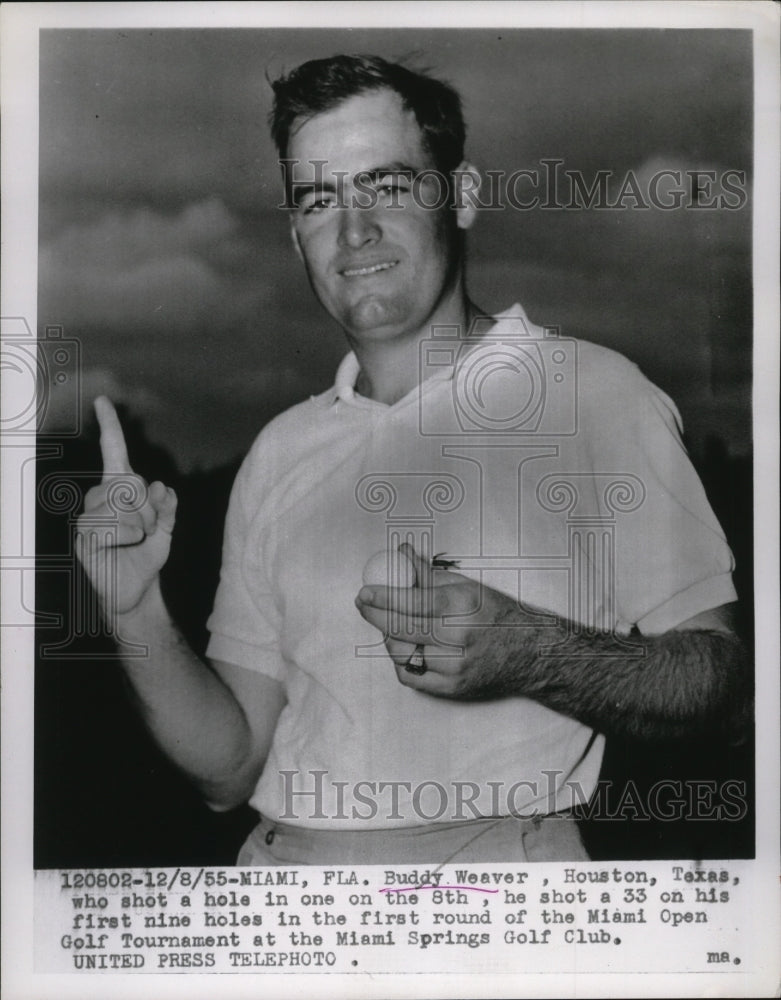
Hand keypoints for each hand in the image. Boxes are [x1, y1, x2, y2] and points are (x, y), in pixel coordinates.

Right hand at [75, 396, 177, 617]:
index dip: (109, 427)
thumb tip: (159, 486)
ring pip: (122, 506)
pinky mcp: (82, 536)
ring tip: (134, 541)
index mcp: (119, 488)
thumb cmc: (146, 554)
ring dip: (140, 526)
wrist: (136, 589)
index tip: (103, 401)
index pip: (113, 452)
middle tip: (148, 530)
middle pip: (129, 483)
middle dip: (149, 509)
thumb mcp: (166, 528)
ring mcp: (88, 516)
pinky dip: (127, 538)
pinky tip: (122, 548)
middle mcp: (99, 496)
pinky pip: (112, 527)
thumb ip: (167, 507)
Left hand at [355, 543, 522, 698]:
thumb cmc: (499, 616)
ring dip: (389, 639)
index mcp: (463, 606)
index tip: (364, 592)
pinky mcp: (452, 688)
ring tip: (392, 626)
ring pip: (401, 654)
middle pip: (401, 628)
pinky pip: (410, 676)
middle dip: (375, 615)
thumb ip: (429, 575)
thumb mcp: (468, 587)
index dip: (382, 597)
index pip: (412, 601)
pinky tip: (406, 648)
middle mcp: (459, 637)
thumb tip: (402, 555)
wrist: (531, 654)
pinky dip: (402, 661)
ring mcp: (455, 666)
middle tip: (364, 605)